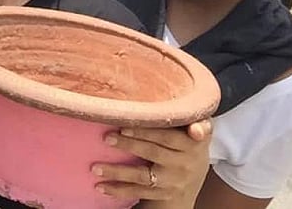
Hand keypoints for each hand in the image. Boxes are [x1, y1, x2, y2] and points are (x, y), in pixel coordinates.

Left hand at [92, 119, 211, 203]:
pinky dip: (118, 190)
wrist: (194, 176)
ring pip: (143, 176)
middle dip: (130, 145)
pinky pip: (138, 192)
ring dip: (118, 172)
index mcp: (193, 143)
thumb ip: (189, 115)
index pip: (168, 134)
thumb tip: (174, 96)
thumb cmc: (186, 141)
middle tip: (106, 137)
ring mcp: (173, 181)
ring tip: (96, 167)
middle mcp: (185, 163)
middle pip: (154, 152)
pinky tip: (100, 186)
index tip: (126, 128)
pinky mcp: (163, 195)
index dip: (148, 132)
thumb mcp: (195, 127)